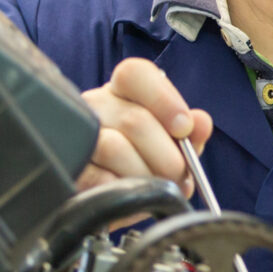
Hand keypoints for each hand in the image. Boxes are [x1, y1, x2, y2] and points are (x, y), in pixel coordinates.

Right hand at [79, 57, 214, 192]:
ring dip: (146, 174)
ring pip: (114, 148)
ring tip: (157, 188)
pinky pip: (96, 178)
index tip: (184, 128)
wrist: (118, 197)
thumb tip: (201, 123)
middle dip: (166, 155)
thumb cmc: (150, 160)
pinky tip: (130, 192)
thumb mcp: (175, 144)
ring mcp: (76, 136)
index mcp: (122, 90)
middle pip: (134, 119)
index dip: (163, 99)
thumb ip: (191, 131)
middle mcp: (95, 106)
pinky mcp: (71, 169)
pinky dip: (121, 188)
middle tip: (179, 174)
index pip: (135, 74)